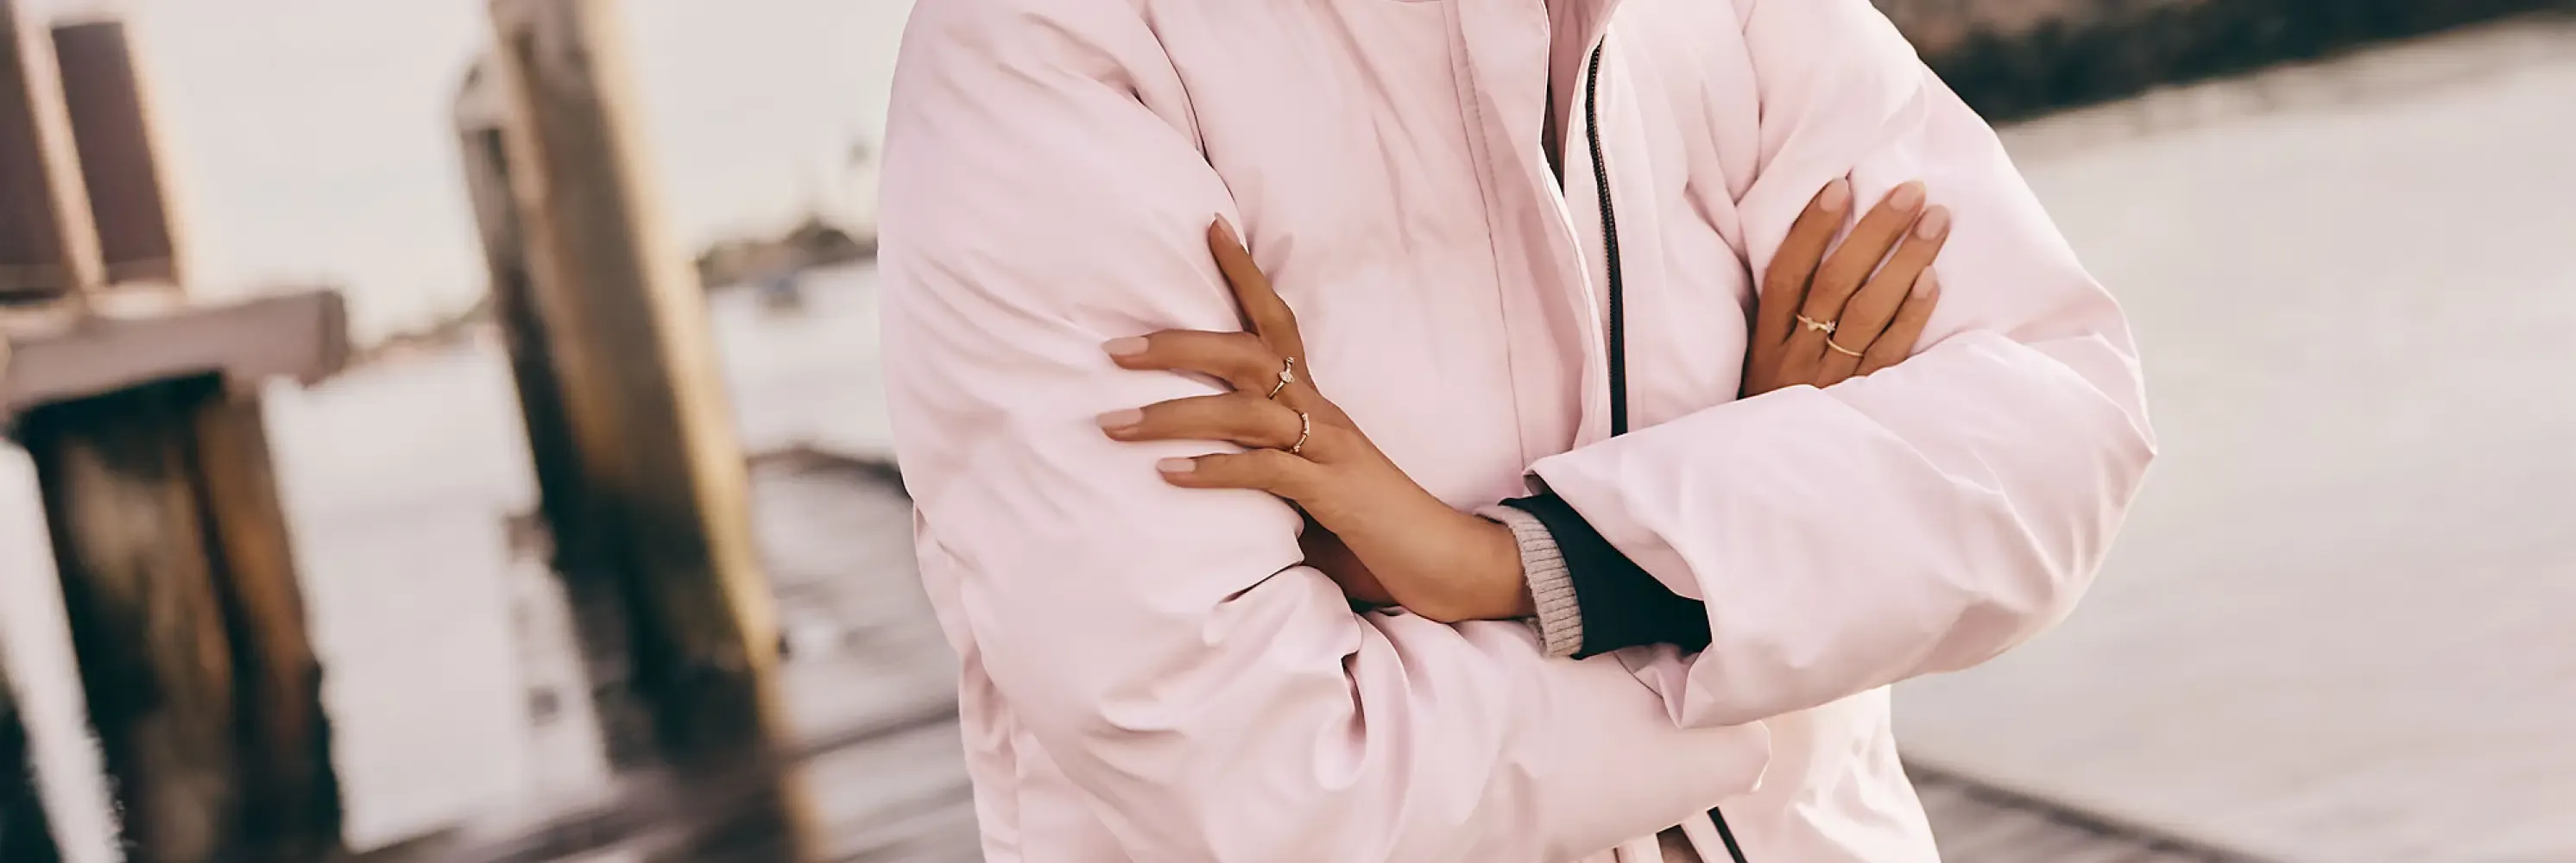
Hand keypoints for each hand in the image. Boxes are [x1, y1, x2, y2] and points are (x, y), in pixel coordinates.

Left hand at [1095, 219, 1532, 622]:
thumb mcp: (1311, 489)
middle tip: (1114, 349)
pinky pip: (1266, 470)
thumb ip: (1269, 470)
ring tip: (1115, 422)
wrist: (1451, 564)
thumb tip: (1210, 474)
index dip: (1246, 276)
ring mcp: (1330, 449)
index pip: (1278, 324)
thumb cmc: (1376, 530)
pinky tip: (1169, 473)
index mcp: (1317, 406)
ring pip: (1245, 410)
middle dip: (1178, 345)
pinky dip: (1215, 469)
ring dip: (1174, 412)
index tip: (1210, 228)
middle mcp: (1323, 414)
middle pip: (1248, 353)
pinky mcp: (1333, 492)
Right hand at [1743, 178, 1946, 397]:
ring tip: (1936, 220)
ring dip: (1905, 261)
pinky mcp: (1863, 404)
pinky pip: (1890, 355)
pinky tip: (1932, 280)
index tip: (1839, 185)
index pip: (1786, 274)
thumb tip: (1818, 244)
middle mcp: (1795, 359)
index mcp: (1766, 343)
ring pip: (1867, 314)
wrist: (1767, 485)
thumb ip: (1786, 315)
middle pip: (1835, 285)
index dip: (1810, 229)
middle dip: (1874, 232)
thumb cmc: (1774, 408)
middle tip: (1911, 191)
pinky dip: (1911, 315)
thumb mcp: (1762, 362)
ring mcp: (1831, 382)